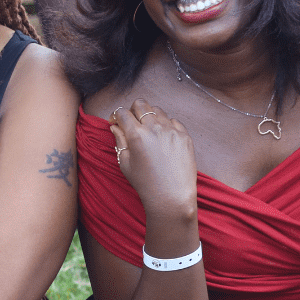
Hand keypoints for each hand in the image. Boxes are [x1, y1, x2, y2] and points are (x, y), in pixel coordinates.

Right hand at [110, 99, 197, 216]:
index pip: (123, 113)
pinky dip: (165, 125)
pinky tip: (162, 138)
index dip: (116, 116)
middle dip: (132, 110)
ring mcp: (171, 130)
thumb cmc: (145, 182)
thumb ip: (119, 140)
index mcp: (137, 135)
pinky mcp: (184, 135)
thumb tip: (115, 126)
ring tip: (148, 131)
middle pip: (141, 104)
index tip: (116, 123)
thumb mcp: (125, 162)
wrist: (171, 196)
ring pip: (157, 110)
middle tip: (131, 122)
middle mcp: (154, 128)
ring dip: (149, 116)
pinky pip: (173, 121)